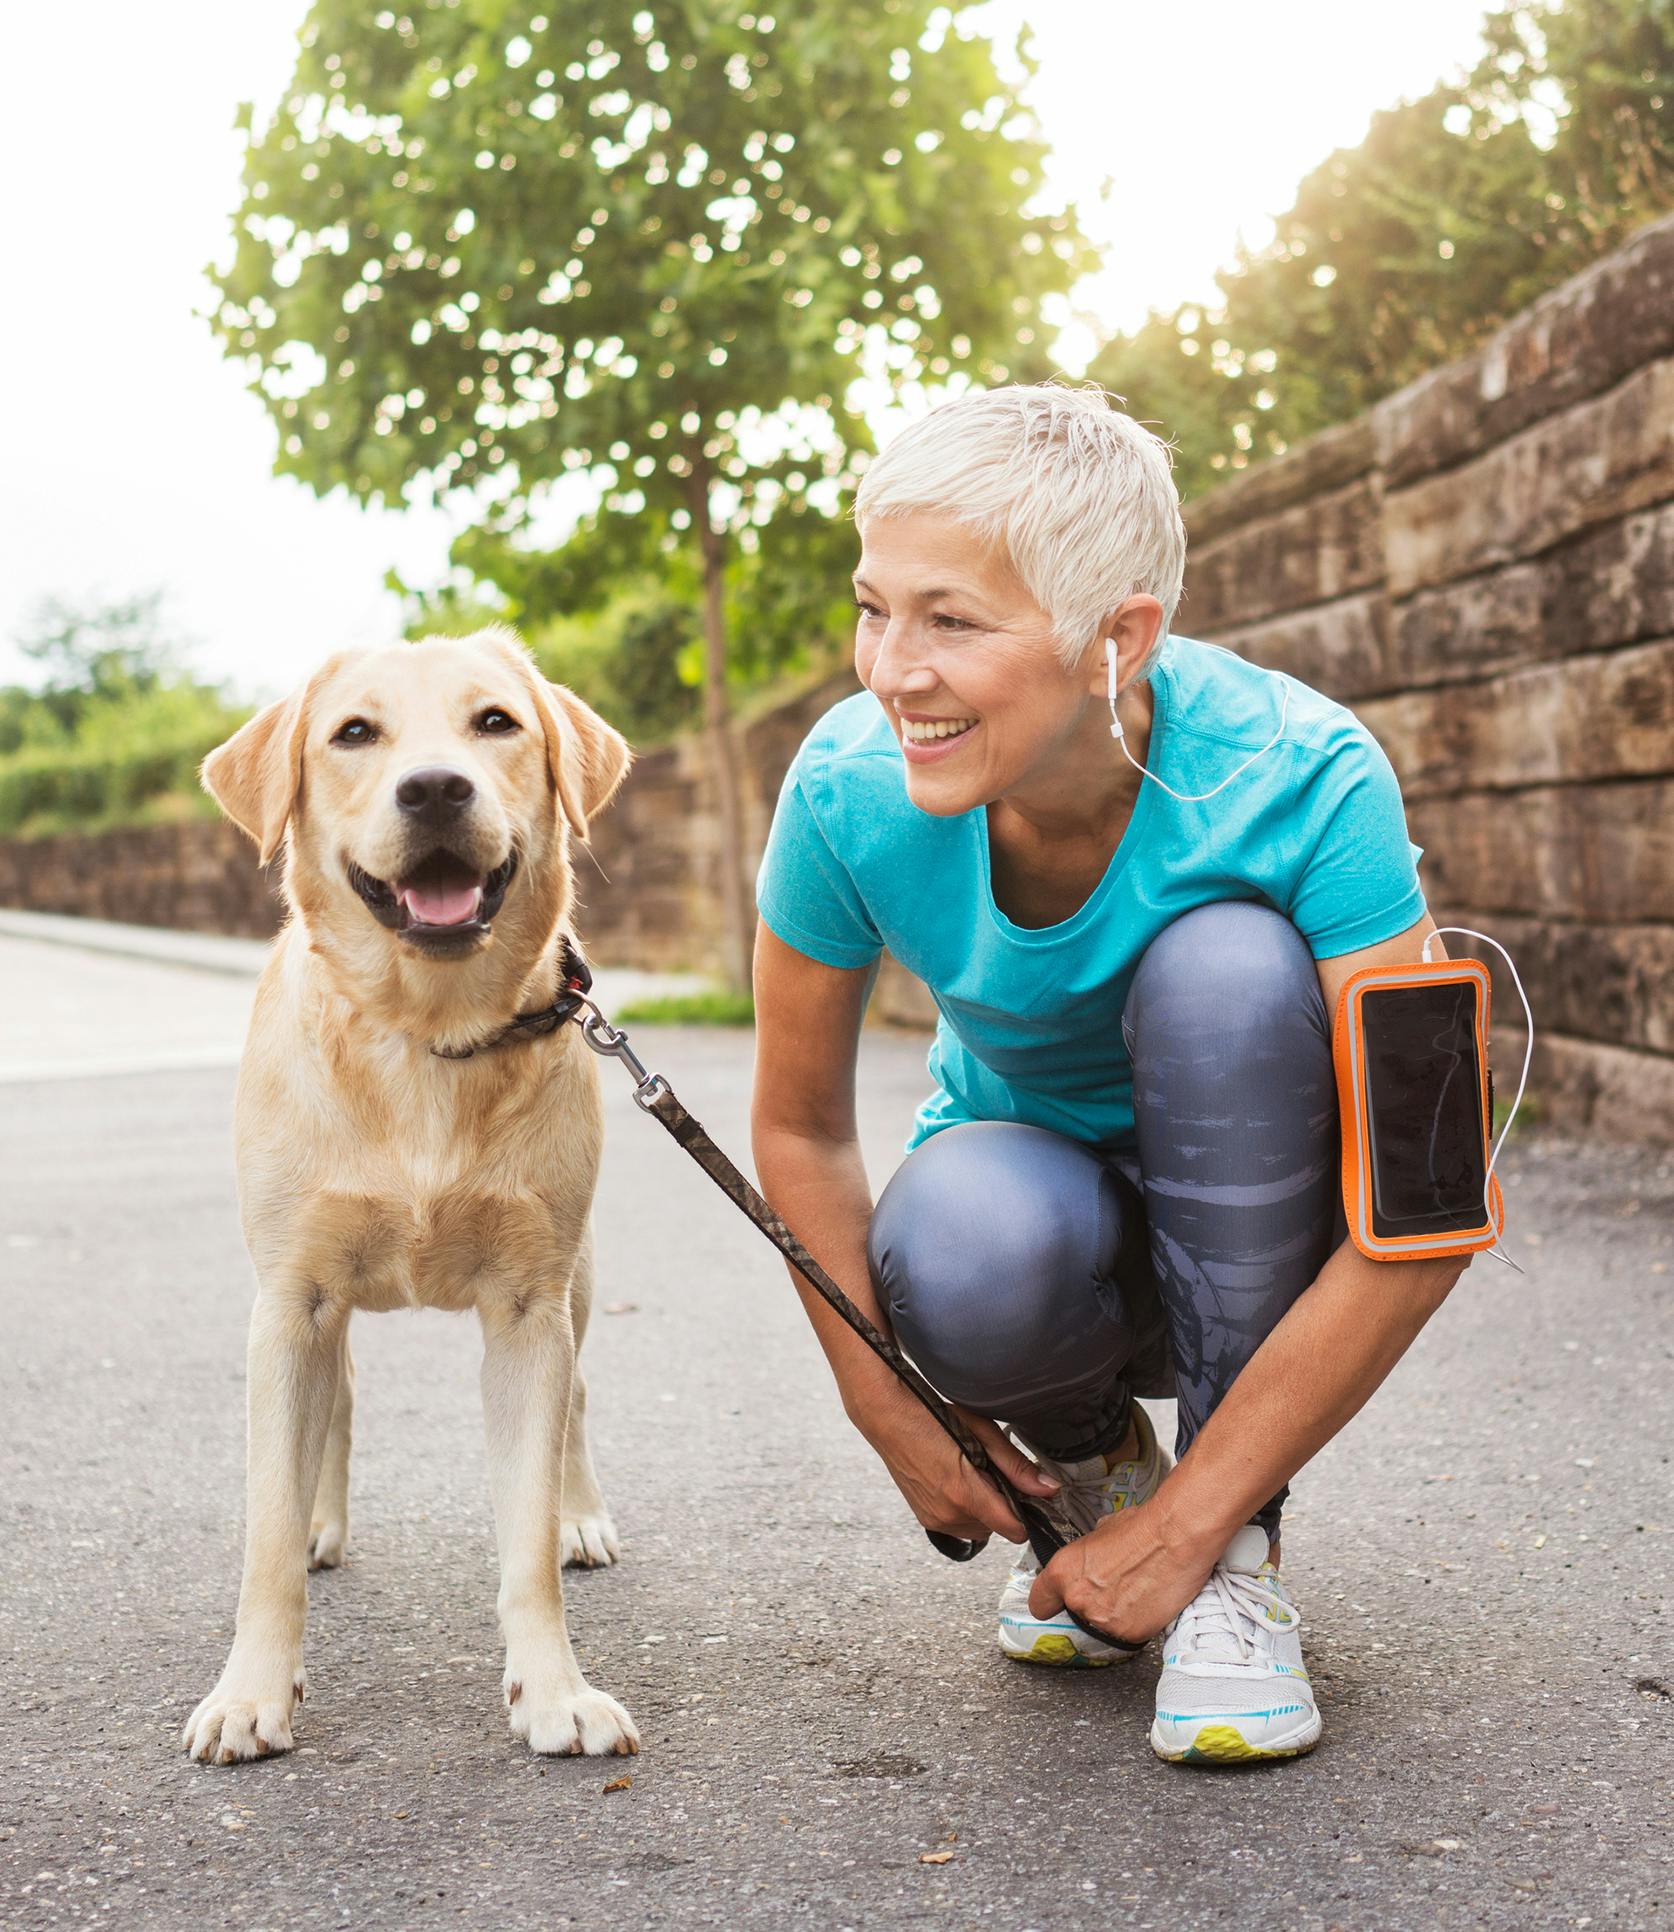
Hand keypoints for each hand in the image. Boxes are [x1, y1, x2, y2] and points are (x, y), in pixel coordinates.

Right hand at [847, 1374, 1058, 1546]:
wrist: (887, 1417)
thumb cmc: (932, 1416)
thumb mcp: (981, 1432)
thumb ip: (1017, 1467)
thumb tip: (1049, 1489)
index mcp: (965, 1494)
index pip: (1014, 1529)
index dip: (1026, 1512)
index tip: (1026, 1492)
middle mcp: (948, 1515)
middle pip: (997, 1528)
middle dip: (1001, 1504)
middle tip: (988, 1469)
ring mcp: (934, 1520)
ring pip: (979, 1528)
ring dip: (982, 1508)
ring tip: (968, 1471)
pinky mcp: (925, 1519)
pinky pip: (959, 1524)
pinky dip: (964, 1508)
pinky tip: (953, 1478)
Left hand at [1028, 1493, 1218, 1644]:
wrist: (1176, 1537)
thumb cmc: (1143, 1528)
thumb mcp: (1100, 1532)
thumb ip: (1086, 1556)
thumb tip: (1090, 1561)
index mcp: (1064, 1572)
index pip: (1039, 1602)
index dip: (1049, 1601)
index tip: (1055, 1602)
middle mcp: (1079, 1600)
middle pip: (1076, 1614)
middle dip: (1091, 1604)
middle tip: (1114, 1587)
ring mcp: (1104, 1620)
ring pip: (1103, 1625)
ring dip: (1116, 1613)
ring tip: (1138, 1589)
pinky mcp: (1130, 1634)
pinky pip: (1128, 1633)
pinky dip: (1137, 1621)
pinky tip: (1149, 1599)